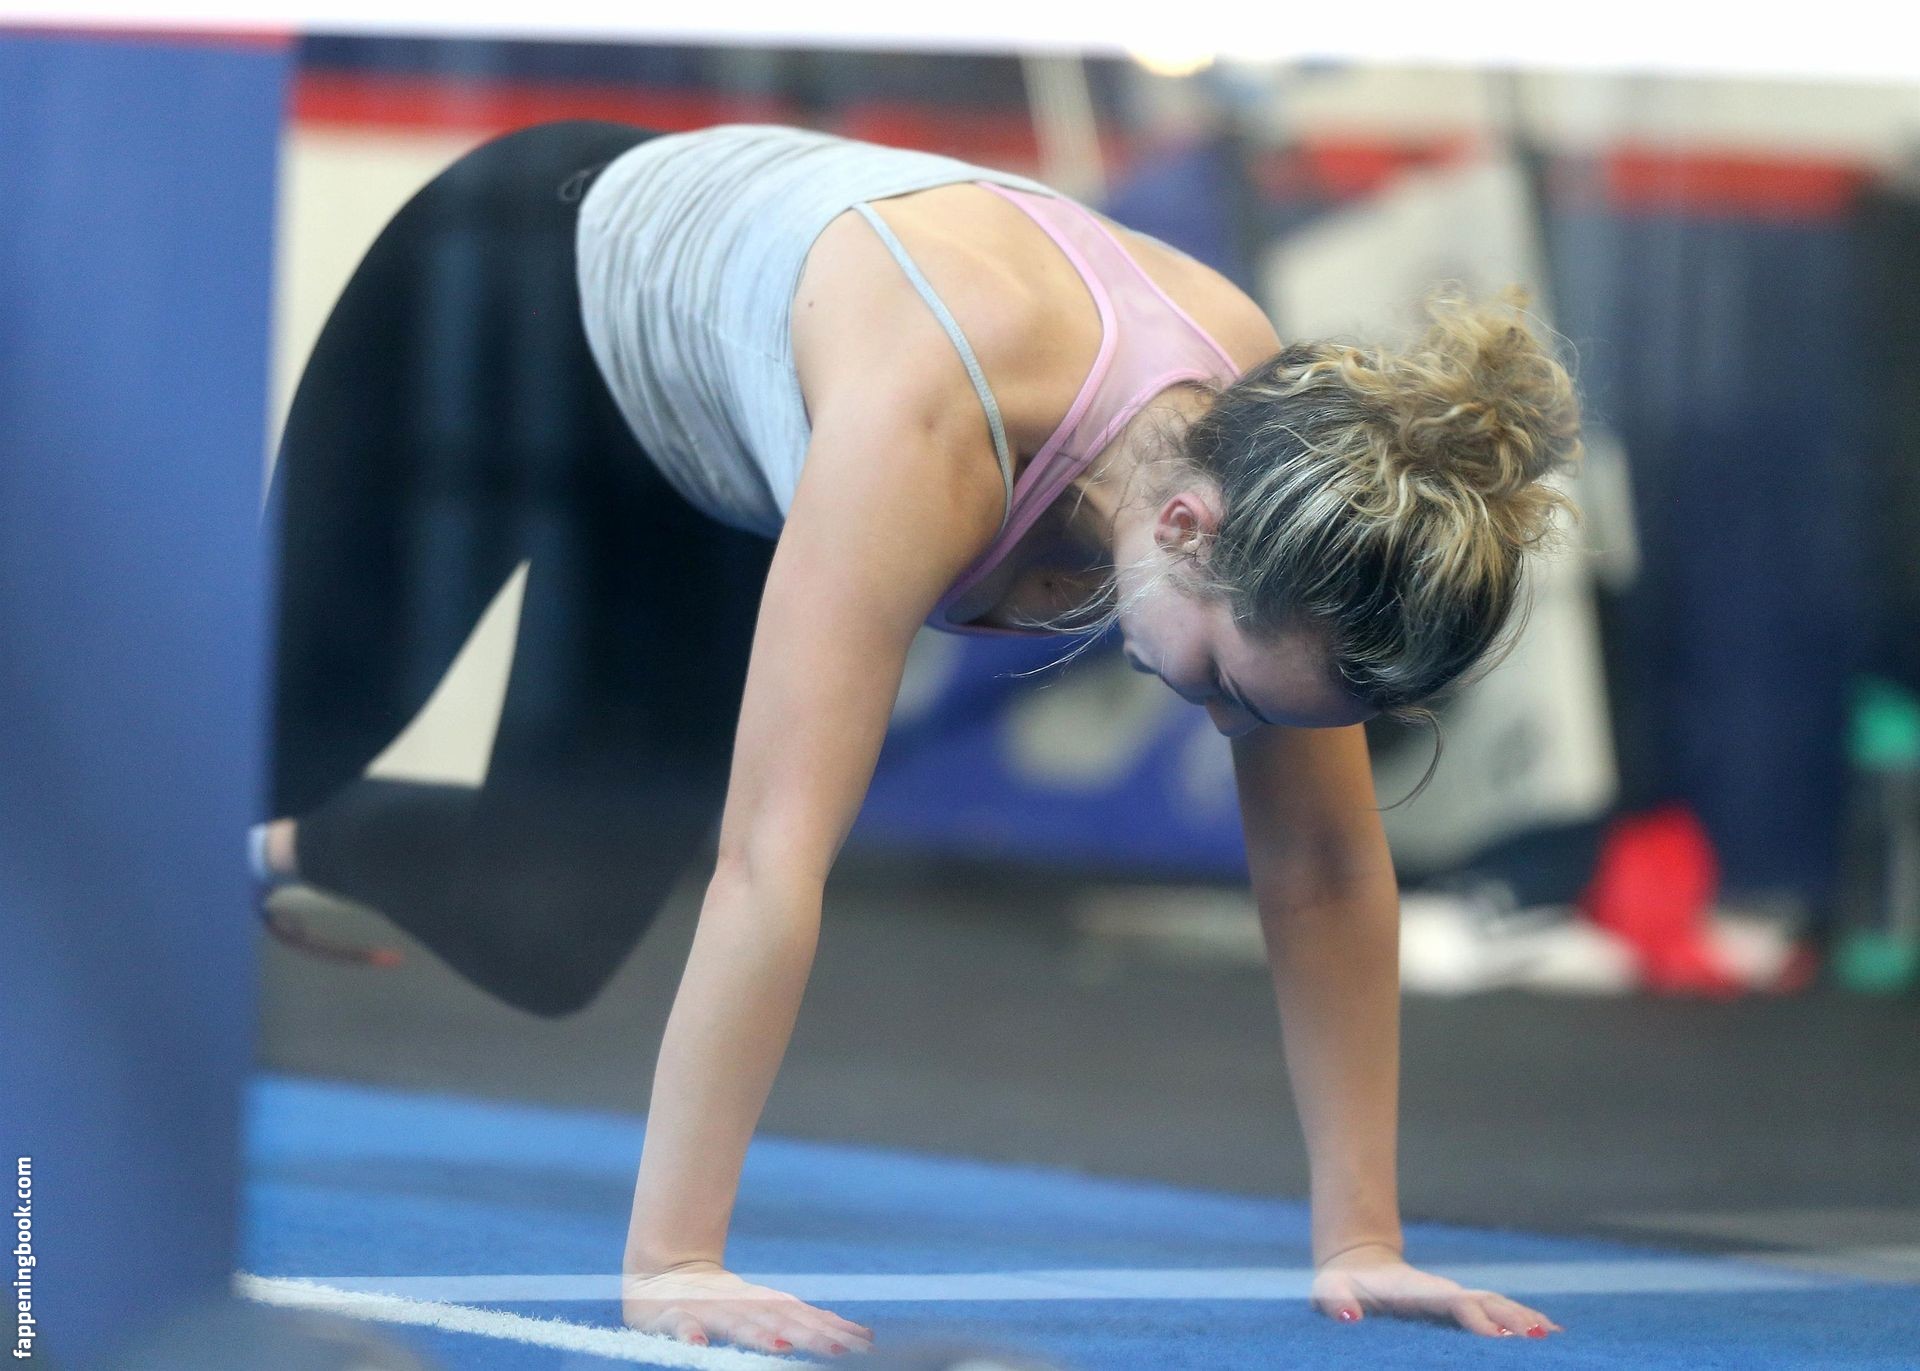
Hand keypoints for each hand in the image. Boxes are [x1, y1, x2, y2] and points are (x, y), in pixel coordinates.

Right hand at [622, 1259, 874, 1356]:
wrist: (664, 1272)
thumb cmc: (723, 1301)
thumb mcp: (767, 1308)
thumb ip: (806, 1320)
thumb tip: (860, 1335)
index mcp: (765, 1303)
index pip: (804, 1316)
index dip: (833, 1329)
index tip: (864, 1344)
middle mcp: (742, 1304)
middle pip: (779, 1320)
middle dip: (809, 1335)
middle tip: (839, 1350)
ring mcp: (709, 1309)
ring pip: (736, 1323)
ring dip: (758, 1335)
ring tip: (782, 1348)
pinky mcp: (673, 1315)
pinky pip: (681, 1326)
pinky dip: (690, 1334)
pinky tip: (699, 1347)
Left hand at [1311, 1242, 1564, 1338]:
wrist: (1355, 1266)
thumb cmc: (1341, 1286)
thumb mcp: (1329, 1292)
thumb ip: (1336, 1302)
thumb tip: (1349, 1318)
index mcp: (1416, 1290)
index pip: (1452, 1302)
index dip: (1475, 1317)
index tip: (1499, 1336)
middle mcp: (1442, 1292)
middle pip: (1485, 1301)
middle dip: (1512, 1318)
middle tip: (1542, 1338)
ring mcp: (1453, 1297)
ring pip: (1496, 1305)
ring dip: (1523, 1318)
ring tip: (1554, 1336)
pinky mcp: (1458, 1306)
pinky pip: (1495, 1312)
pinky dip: (1522, 1320)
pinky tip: (1548, 1333)